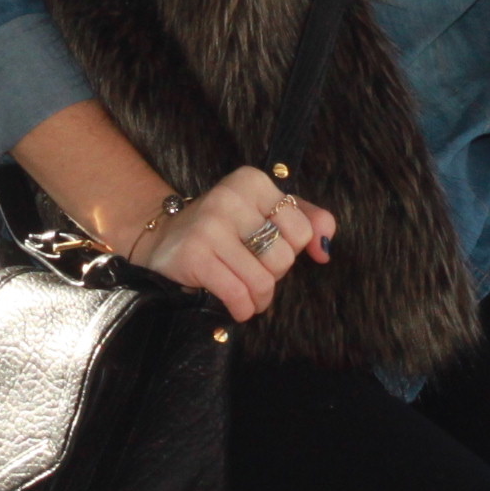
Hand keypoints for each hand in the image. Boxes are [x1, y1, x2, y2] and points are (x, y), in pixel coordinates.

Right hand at [137, 165, 337, 324]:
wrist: (164, 241)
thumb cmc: (224, 231)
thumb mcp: (266, 213)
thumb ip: (308, 221)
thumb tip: (325, 249)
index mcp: (253, 181)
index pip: (302, 231)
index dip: (289, 249)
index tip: (266, 247)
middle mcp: (230, 196)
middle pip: (283, 258)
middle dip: (273, 275)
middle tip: (252, 270)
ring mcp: (210, 225)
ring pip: (263, 281)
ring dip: (259, 299)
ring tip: (247, 294)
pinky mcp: (195, 253)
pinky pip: (238, 295)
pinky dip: (242, 309)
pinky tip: (235, 306)